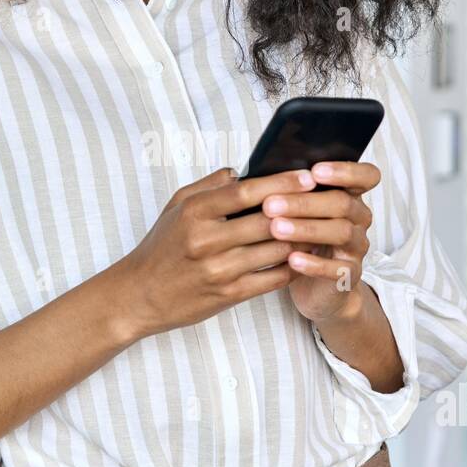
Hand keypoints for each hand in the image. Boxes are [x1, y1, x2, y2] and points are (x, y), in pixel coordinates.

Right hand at [116, 165, 320, 337]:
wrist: (139, 295)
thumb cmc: (161, 247)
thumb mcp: (176, 207)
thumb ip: (209, 185)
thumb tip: (242, 171)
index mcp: (195, 212)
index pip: (247, 191)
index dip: (282, 183)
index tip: (307, 177)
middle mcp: (207, 240)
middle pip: (267, 220)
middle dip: (301, 210)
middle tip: (326, 200)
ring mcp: (219, 270)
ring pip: (275, 250)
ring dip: (302, 239)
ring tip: (322, 227)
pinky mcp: (228, 295)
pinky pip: (272, 278)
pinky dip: (291, 266)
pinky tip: (304, 257)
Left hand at [261, 160, 380, 324]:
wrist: (317, 288)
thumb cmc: (304, 240)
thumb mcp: (300, 213)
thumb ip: (292, 194)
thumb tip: (261, 177)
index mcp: (351, 196)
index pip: (366, 176)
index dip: (345, 170)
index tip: (315, 171)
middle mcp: (359, 219)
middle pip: (343, 203)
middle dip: (304, 203)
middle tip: (270, 205)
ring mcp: (357, 247)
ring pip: (342, 232)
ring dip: (307, 229)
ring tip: (276, 229)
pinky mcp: (350, 274)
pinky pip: (337, 268)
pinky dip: (314, 264)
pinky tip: (292, 260)